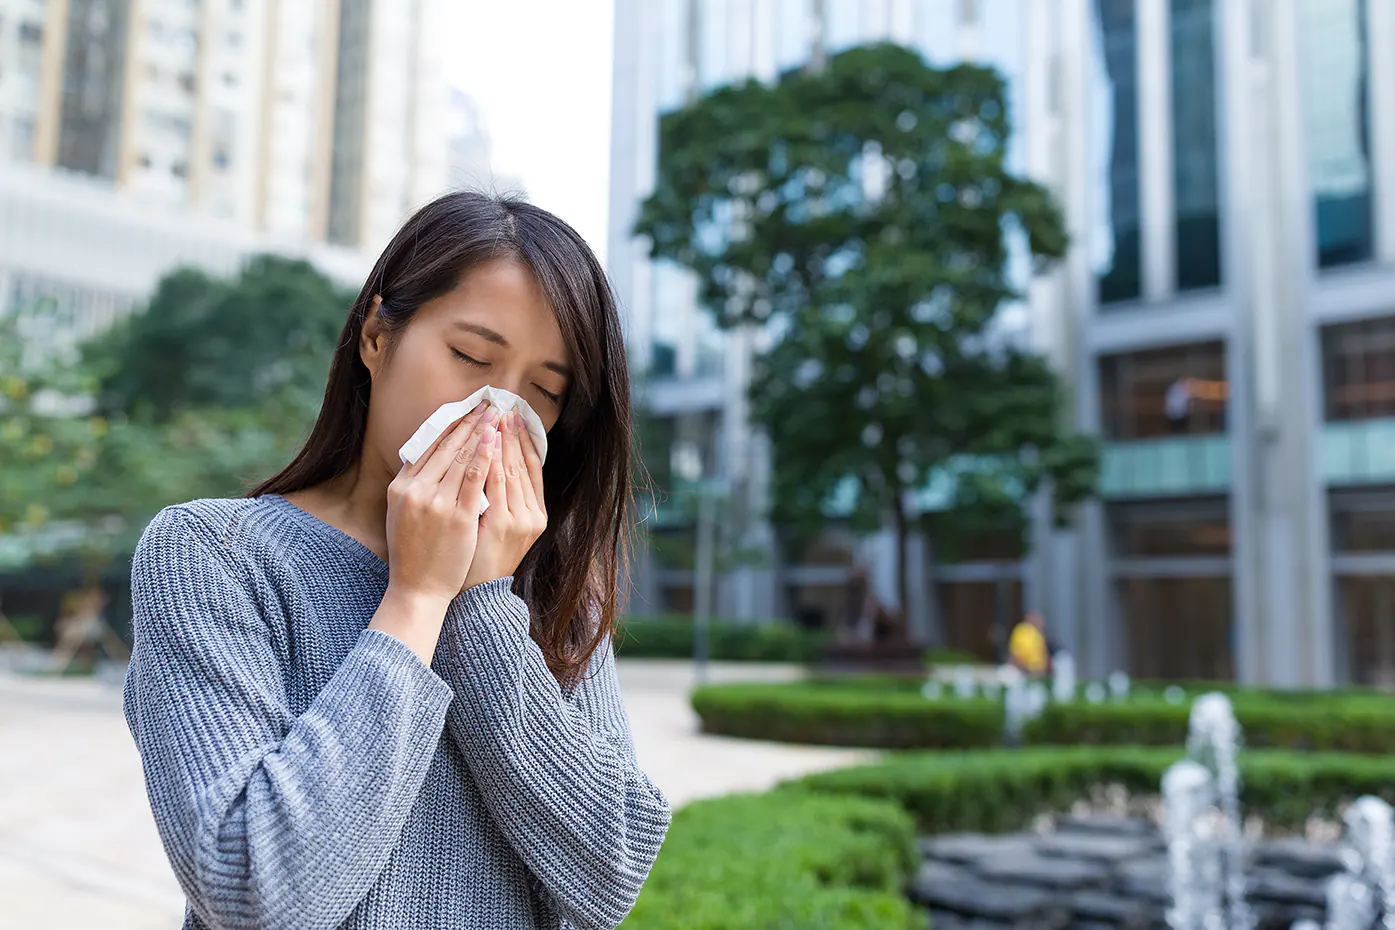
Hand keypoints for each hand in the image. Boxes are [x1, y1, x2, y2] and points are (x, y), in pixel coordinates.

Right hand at [383, 402, 498, 605]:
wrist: (417, 589)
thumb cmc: (412, 552)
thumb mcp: (400, 513)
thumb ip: (412, 485)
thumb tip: (425, 456)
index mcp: (400, 487)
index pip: (427, 447)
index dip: (449, 426)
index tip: (465, 410)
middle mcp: (415, 490)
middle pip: (446, 447)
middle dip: (469, 422)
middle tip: (486, 403)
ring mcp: (436, 503)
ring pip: (462, 458)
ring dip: (480, 433)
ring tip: (495, 415)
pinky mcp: (458, 516)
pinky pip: (475, 479)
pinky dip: (485, 457)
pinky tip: (495, 440)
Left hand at [462, 410, 547, 589]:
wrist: (474, 594)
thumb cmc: (480, 558)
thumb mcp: (498, 527)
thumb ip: (501, 499)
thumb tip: (491, 462)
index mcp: (535, 514)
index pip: (532, 468)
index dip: (524, 440)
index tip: (514, 417)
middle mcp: (532, 516)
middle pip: (522, 464)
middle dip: (511, 434)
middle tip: (503, 407)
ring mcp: (517, 521)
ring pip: (510, 470)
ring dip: (501, 441)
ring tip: (493, 417)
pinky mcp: (500, 525)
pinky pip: (494, 485)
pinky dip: (489, 461)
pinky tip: (483, 443)